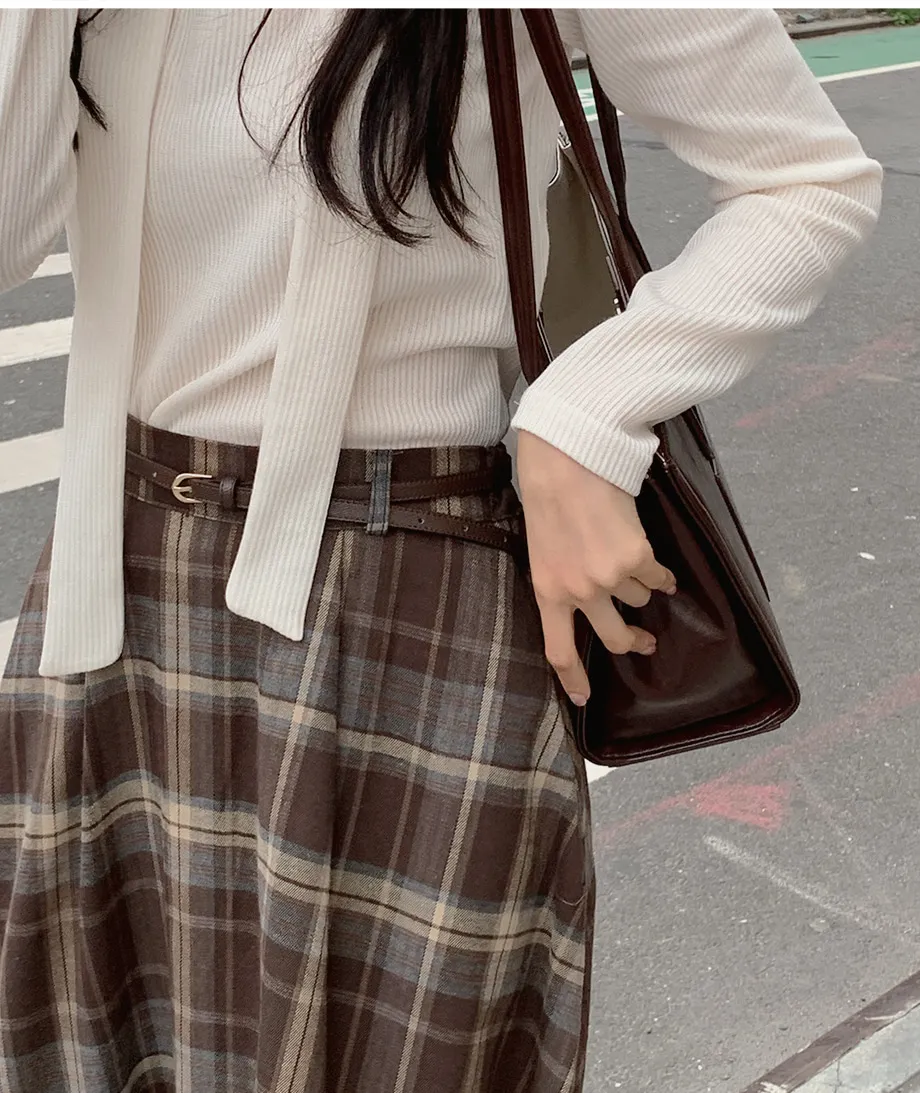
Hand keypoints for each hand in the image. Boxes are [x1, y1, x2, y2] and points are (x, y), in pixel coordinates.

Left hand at [516, 431, 676, 705]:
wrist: (565, 459)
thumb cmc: (547, 496)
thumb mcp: (541, 548)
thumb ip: (561, 578)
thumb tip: (586, 599)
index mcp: (547, 591)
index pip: (558, 649)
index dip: (572, 679)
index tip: (583, 699)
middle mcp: (578, 593)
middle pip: (613, 638)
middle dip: (633, 642)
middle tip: (644, 641)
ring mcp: (609, 578)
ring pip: (638, 599)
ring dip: (642, 588)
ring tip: (640, 569)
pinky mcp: (636, 558)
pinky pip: (658, 577)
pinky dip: (663, 574)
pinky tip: (661, 568)